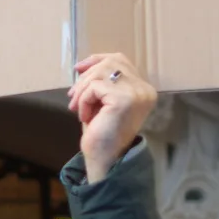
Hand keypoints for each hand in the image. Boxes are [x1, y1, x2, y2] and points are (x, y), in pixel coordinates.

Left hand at [67, 54, 155, 183]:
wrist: (104, 159)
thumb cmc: (101, 133)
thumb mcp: (101, 101)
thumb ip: (99, 81)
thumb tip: (82, 65)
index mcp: (144, 89)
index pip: (121, 59)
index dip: (97, 59)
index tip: (78, 68)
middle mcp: (145, 90)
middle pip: (110, 62)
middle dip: (86, 76)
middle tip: (72, 96)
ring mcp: (137, 94)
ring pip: (100, 72)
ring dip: (82, 89)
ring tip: (77, 107)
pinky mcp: (124, 99)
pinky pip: (94, 87)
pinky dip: (83, 100)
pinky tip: (84, 116)